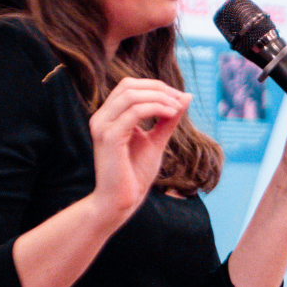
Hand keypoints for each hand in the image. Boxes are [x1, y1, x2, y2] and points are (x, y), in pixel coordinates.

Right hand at [87, 77, 191, 223]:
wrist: (121, 201)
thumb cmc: (135, 174)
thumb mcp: (156, 140)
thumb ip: (168, 119)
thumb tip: (186, 96)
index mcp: (108, 116)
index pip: (129, 85)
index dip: (155, 86)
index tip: (178, 97)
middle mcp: (101, 118)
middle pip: (129, 85)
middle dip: (158, 88)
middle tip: (180, 100)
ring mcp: (102, 126)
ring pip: (132, 95)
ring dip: (160, 98)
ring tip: (177, 109)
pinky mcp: (109, 138)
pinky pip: (134, 112)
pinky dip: (156, 108)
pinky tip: (171, 115)